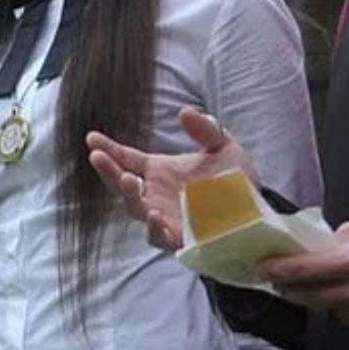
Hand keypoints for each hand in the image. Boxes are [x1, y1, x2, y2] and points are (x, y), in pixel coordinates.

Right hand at [86, 107, 259, 249]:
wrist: (256, 213)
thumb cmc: (235, 181)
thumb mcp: (223, 148)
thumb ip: (205, 130)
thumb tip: (185, 111)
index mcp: (158, 171)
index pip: (126, 159)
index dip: (108, 149)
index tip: (91, 138)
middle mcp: (154, 194)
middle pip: (121, 184)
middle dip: (107, 171)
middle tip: (97, 157)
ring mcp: (163, 217)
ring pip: (136, 209)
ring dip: (129, 195)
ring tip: (128, 180)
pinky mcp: (178, 238)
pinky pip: (159, 236)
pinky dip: (154, 227)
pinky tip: (155, 214)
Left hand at [260, 222, 348, 329]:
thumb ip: (330, 242)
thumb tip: (306, 249)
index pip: (302, 269)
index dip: (277, 270)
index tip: (261, 268)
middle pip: (307, 296)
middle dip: (288, 287)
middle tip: (277, 278)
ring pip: (323, 310)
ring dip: (312, 298)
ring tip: (310, 285)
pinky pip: (344, 319)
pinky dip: (337, 308)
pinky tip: (341, 296)